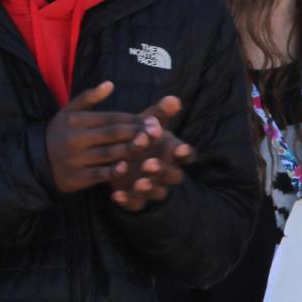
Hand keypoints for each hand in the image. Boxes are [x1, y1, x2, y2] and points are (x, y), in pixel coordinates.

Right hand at [44, 82, 147, 192]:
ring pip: (108, 153)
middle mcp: (75, 138)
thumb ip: (89, 97)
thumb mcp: (68, 112)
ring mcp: (76, 159)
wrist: (36, 161)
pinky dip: (112, 171)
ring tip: (147, 145)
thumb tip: (110, 84)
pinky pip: (98, 174)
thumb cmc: (60, 134)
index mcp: (76, 121)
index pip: (110, 118)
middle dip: (136, 132)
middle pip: (111, 134)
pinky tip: (126, 167)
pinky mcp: (77, 177)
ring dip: (129, 149)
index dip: (133, 119)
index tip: (154, 120)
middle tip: (157, 131)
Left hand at [108, 96, 194, 211]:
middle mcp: (167, 172)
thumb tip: (173, 98)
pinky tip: (115, 194)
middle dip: (163, 171)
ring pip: (157, 192)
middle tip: (149, 164)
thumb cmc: (141, 140)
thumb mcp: (149, 126)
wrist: (126, 162)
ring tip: (138, 182)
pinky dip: (127, 200)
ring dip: (149, 188)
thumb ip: (159, 114)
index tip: (180, 148)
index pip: (186, 155)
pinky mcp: (138, 198)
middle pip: (174, 176)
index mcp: (172, 154)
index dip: (184, 153)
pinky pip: (136, 203)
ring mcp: (154, 186)